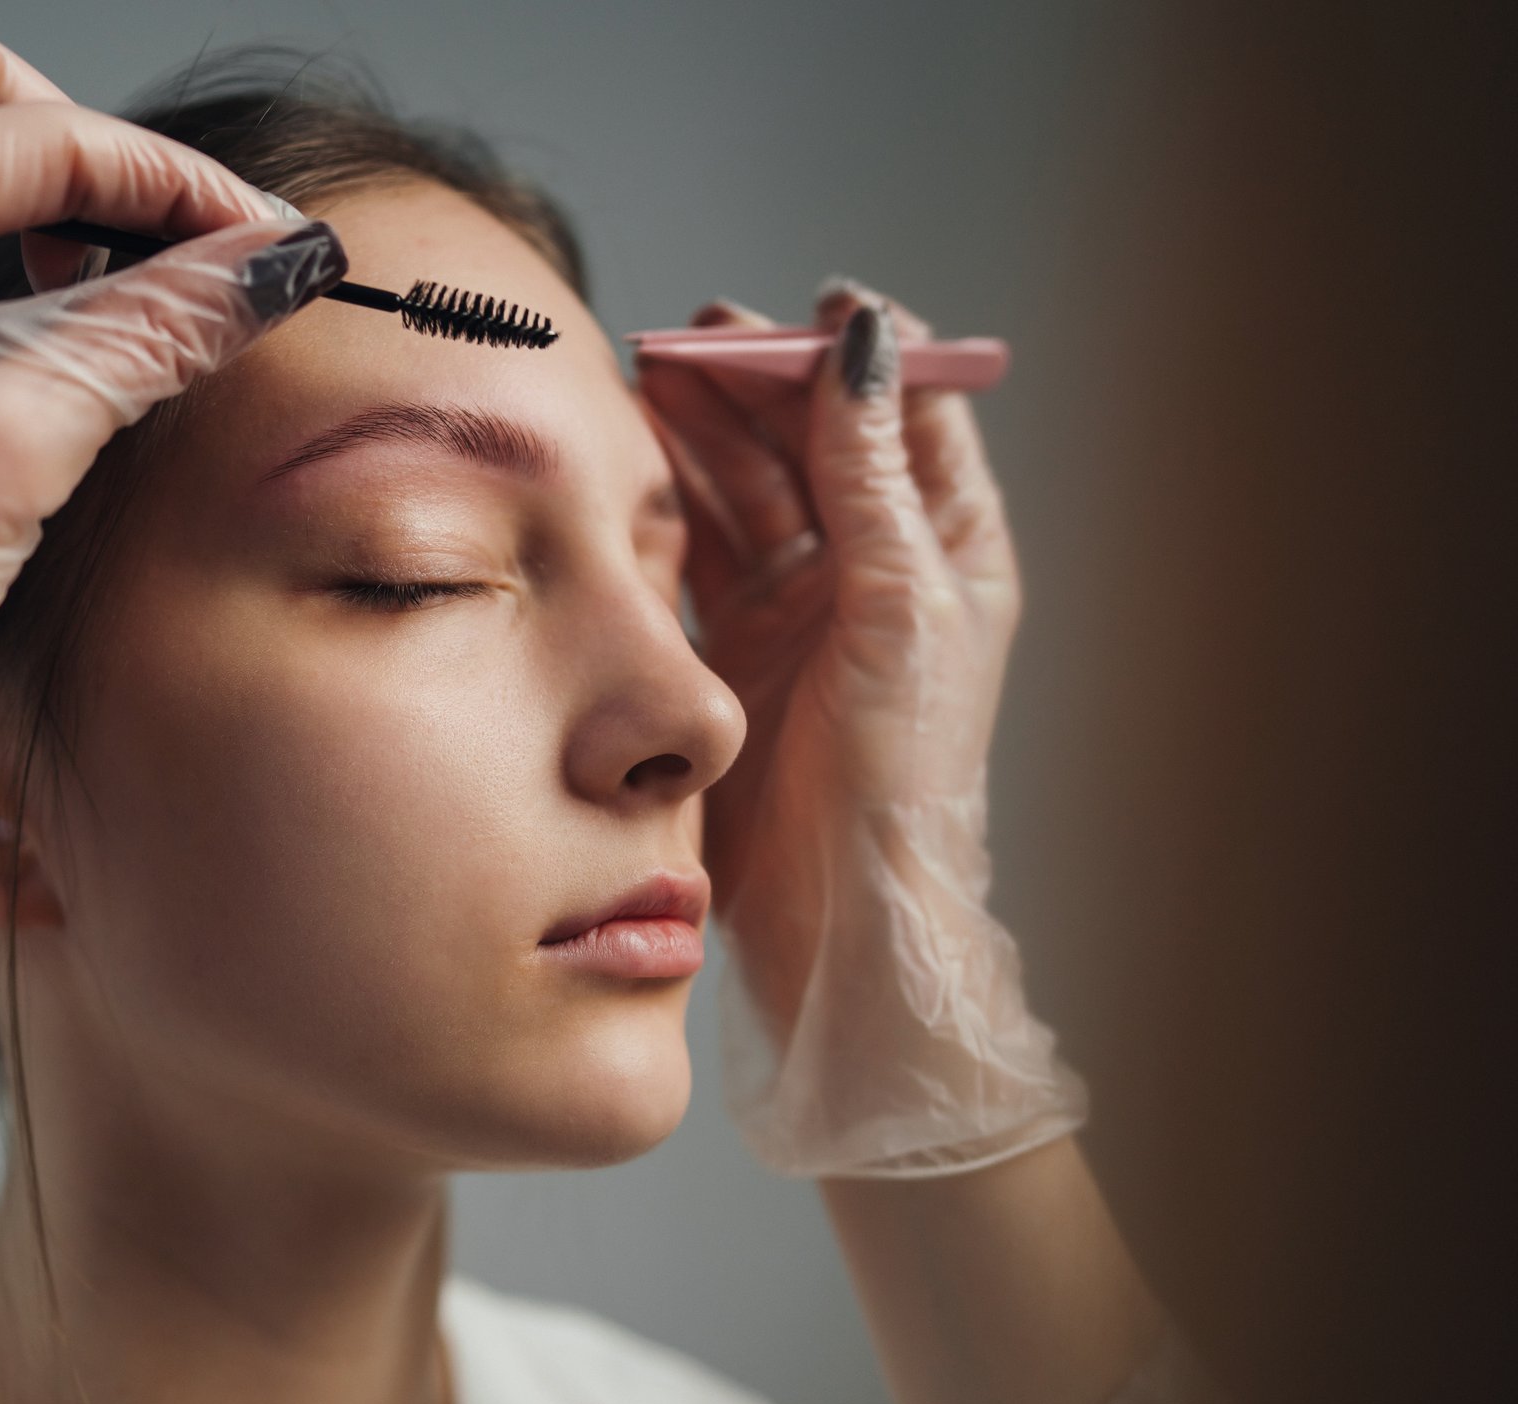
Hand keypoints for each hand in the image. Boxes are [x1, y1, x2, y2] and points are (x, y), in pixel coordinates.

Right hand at [638, 284, 1085, 1175]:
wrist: (842, 911)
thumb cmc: (903, 772)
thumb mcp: (899, 603)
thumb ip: (870, 473)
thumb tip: (864, 344)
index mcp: (949, 548)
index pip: (905, 416)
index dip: (858, 356)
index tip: (808, 310)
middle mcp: (876, 569)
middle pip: (813, 440)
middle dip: (757, 381)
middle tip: (694, 336)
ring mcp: (799, 607)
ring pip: (747, 486)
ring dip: (704, 431)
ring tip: (649, 376)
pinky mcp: (732, 647)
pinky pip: (698, 549)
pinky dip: (669, 502)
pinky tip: (635, 461)